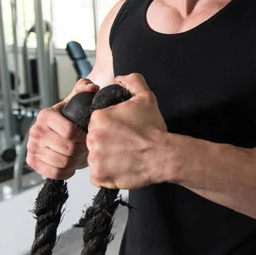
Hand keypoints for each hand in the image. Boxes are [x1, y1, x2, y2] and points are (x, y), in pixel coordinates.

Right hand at [27, 78, 99, 179]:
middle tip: (87, 147)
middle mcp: (36, 131)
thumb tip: (91, 87)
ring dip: (75, 161)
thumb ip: (85, 89)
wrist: (61, 133)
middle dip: (82, 150)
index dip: (85, 137)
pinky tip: (71, 165)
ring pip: (62, 162)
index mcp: (46, 115)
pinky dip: (66, 171)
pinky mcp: (32, 162)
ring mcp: (32, 147)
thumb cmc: (71, 117)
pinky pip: (53, 173)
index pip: (70, 132)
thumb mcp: (78, 101)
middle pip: (68, 149)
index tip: (90, 136)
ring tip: (79, 155)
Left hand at [86, 73, 174, 189]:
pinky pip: (98, 175)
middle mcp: (93, 138)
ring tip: (125, 156)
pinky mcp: (99, 176)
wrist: (163, 155)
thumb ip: (132, 81)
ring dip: (107, 157)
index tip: (123, 130)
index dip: (111, 126)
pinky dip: (108, 173)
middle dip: (108, 141)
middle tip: (126, 143)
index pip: (97, 121)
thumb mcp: (146, 98)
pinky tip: (122, 167)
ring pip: (96, 157)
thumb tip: (120, 78)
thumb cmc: (154, 129)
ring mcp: (95, 159)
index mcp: (99, 118)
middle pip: (95, 139)